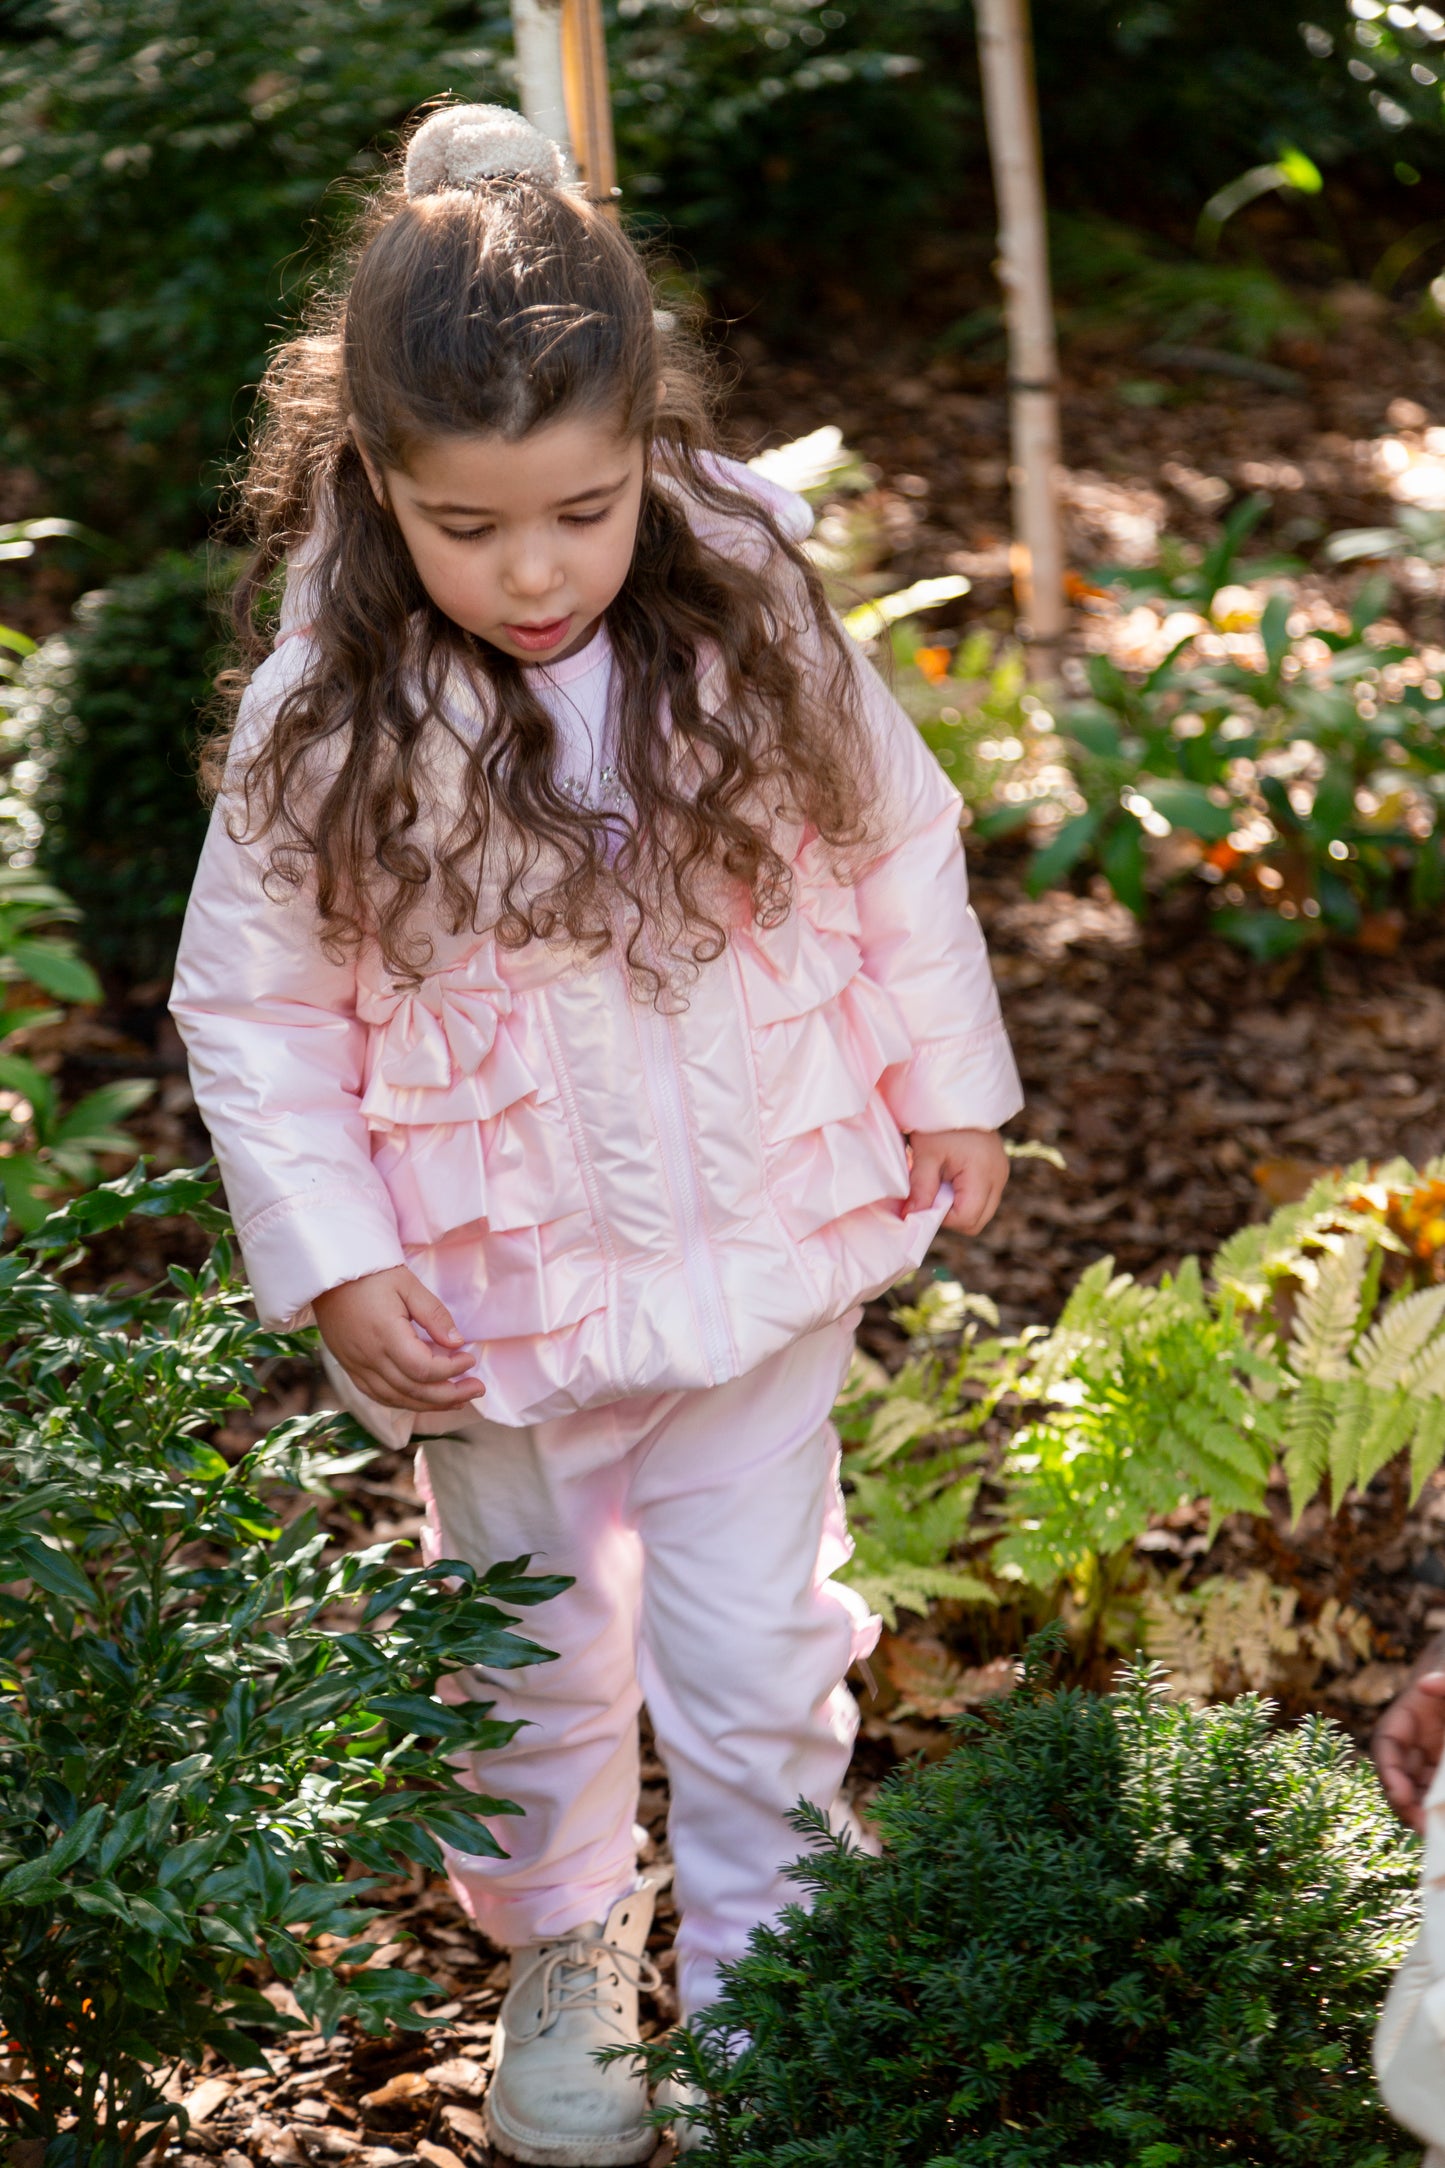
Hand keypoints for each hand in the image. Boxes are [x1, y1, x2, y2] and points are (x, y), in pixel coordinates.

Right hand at [313, 1265, 483, 1414]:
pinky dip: (405, 1401)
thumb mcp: (408, 1284)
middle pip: (413, 1391)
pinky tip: (424, 1399)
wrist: (328, 1275)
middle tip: (477, 1389)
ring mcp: (356, 1367)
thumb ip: (434, 1315)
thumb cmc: (371, 1275)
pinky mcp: (350, 1369)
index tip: (470, 1358)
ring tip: (458, 1399)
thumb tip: (457, 1342)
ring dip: (430, 1404)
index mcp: (384, 1336)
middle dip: (449, 1395)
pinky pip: (379, 1396)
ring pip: (397, 1399)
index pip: (423, 1369)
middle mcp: (369, 1358)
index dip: (451, 1370)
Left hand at [904, 1127, 1008, 1234]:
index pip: (967, 1218)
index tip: (925, 1201)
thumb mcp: (926, 1155)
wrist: (958, 1093)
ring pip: (982, 1211)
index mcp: (983, 1174)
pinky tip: (951, 1176)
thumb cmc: (940, 1122)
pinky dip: (966, 1195)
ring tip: (942, 1182)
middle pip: (977, 1221)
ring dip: (959, 1206)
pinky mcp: (998, 1170)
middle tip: (933, 1194)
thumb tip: (910, 1218)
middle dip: (952, 1216)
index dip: (943, 1218)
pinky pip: (983, 1197)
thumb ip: (920, 1190)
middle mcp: (999, 1178)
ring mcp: (1001, 1174)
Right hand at [1374, 1661, 1444, 1833]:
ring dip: (1422, 1810)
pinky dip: (1436, 1805)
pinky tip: (1441, 1819)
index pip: (1386, 1744)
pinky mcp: (1443, 1770)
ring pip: (1418, 1788)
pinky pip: (1436, 1790)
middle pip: (1399, 1775)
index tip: (1399, 1795)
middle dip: (1406, 1803)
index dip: (1388, 1772)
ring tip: (1435, 1830)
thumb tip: (1426, 1682)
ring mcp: (1432, 1757)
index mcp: (1408, 1715)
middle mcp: (1415, 1740)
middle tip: (1423, 1826)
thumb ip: (1444, 1683)